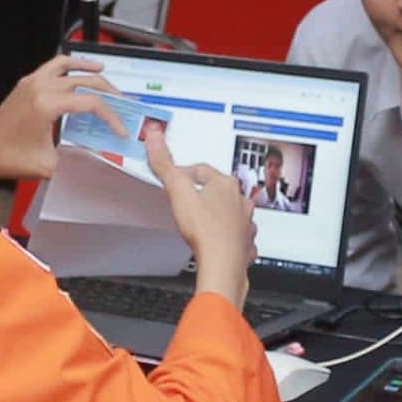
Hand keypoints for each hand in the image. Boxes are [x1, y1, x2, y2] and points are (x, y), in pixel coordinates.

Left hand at [0, 56, 126, 187]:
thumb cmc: (9, 158)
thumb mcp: (48, 165)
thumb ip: (75, 157)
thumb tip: (95, 154)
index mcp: (47, 105)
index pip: (91, 103)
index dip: (111, 117)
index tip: (120, 131)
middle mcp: (40, 87)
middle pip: (84, 81)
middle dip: (107, 92)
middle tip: (123, 103)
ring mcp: (31, 82)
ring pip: (67, 66)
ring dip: (87, 69)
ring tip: (103, 72)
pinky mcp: (25, 84)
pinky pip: (51, 66)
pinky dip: (68, 65)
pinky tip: (77, 71)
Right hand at [144, 120, 255, 307]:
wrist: (222, 264)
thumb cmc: (205, 230)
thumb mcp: (178, 191)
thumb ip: (164, 165)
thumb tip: (155, 137)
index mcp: (225, 184)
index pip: (202, 170)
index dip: (185, 173)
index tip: (175, 178)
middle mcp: (240, 200)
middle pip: (220, 189)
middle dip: (205, 192)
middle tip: (190, 198)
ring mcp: (245, 222)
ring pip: (233, 211)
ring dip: (220, 213)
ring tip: (204, 219)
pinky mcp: (246, 243)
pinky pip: (239, 235)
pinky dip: (230, 235)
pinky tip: (218, 240)